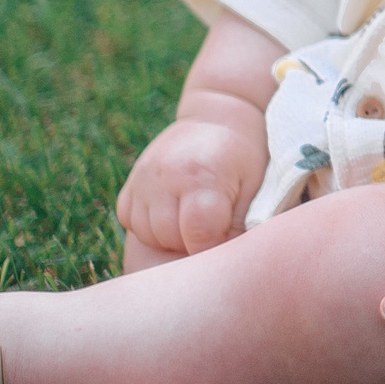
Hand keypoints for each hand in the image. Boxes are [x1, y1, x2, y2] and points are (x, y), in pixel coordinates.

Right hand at [115, 117, 266, 257]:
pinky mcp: (129, 182)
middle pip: (169, 237)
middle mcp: (165, 176)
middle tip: (211, 226)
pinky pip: (129, 221)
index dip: (213, 247)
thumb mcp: (255, 188)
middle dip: (191, 242)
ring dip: (169, 236)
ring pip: (145, 233)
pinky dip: (148, 225)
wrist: (218, 120)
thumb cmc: (244, 159)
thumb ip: (240, 226)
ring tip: (192, 218)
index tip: (224, 241)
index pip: (199, 235)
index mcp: (202, 176)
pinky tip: (171, 211)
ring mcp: (142, 178)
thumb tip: (224, 263)